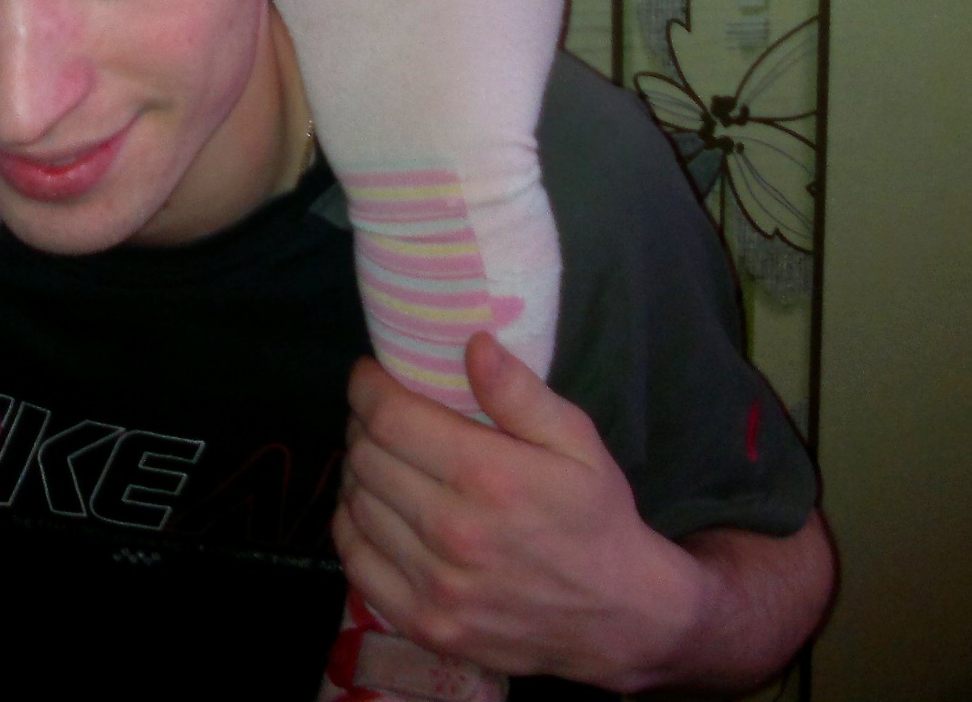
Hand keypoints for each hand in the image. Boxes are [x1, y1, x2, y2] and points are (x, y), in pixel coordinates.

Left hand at [333, 332, 707, 690]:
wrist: (618, 617)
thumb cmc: (594, 515)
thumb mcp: (576, 440)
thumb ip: (520, 392)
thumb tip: (474, 344)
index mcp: (489, 477)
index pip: (391, 419)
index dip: (367, 386)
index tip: (370, 373)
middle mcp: (453, 533)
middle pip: (367, 459)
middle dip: (362, 422)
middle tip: (377, 411)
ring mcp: (436, 588)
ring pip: (356, 507)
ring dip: (358, 471)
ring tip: (378, 455)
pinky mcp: (426, 627)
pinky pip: (358, 564)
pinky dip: (352, 527)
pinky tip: (373, 508)